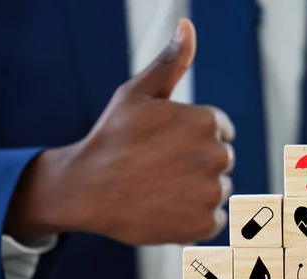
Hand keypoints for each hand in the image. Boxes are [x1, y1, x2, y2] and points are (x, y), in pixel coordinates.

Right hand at [5, 19, 234, 244]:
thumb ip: (170, 63)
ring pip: (216, 190)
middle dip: (196, 164)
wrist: (86, 189)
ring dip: (195, 192)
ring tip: (160, 189)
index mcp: (206, 121)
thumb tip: (187, 26)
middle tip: (159, 169)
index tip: (165, 146)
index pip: (219, 131)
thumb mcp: (136, 94)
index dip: (191, 139)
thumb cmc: (111, 138)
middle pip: (220, 161)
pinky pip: (213, 220)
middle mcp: (216, 155)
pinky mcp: (204, 224)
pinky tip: (166, 210)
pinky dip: (194, 219)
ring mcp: (211, 192)